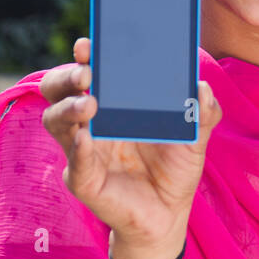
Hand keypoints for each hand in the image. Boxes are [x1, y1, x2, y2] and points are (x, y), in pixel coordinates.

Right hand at [39, 37, 221, 245]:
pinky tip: (86, 139)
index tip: (89, 43)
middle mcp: (89, 122)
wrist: (169, 215)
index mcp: (111, 103)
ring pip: (55, 122)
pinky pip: (74, 163)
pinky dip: (79, 150)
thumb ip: (203, 112)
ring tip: (89, 104)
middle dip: (66, 76)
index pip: (87, 70)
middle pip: (58, 90)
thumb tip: (201, 88)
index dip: (83, 55)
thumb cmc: (174, 170)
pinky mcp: (84, 181)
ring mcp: (82, 151)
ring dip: (67, 109)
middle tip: (86, 72)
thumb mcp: (195, 138)